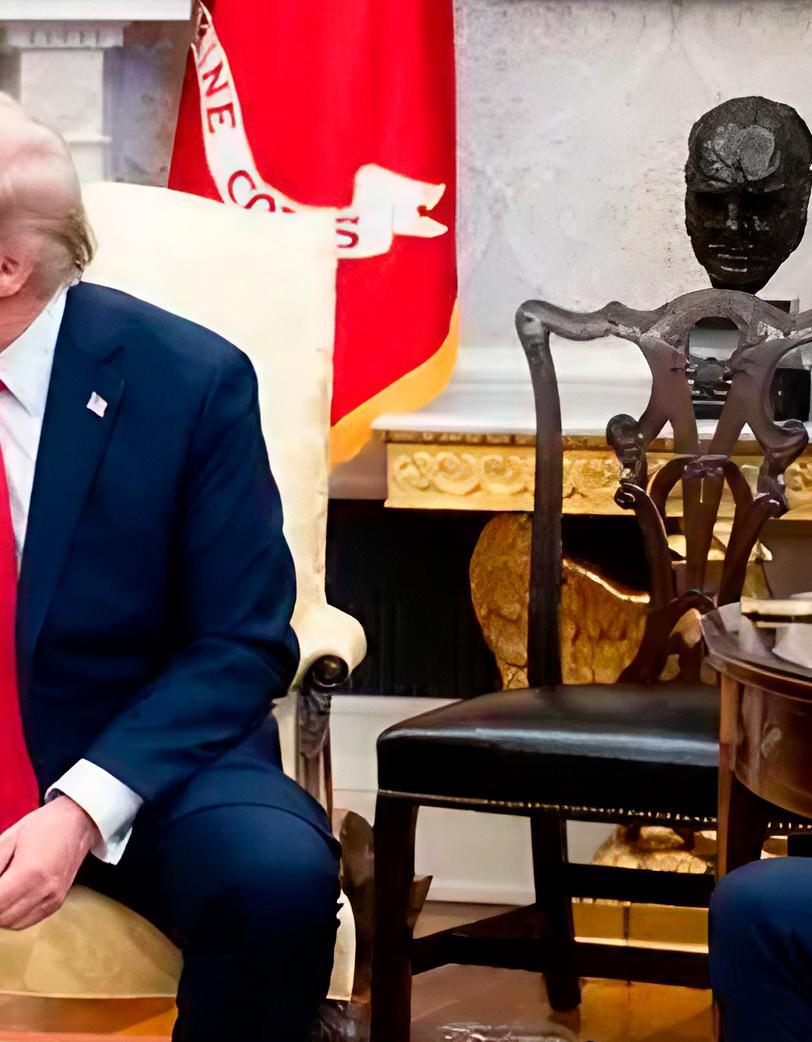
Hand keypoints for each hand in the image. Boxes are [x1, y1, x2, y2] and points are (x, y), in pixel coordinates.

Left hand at [0, 797, 100, 929]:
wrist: (78, 822)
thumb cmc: (45, 825)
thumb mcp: (9, 838)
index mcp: (31, 872)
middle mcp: (45, 890)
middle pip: (3, 918)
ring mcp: (53, 899)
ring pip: (13, 924)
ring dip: (1, 912)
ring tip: (4, 889)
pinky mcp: (57, 903)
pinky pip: (26, 921)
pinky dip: (13, 915)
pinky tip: (12, 897)